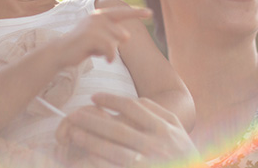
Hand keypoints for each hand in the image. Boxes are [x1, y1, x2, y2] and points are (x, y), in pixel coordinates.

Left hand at [55, 93, 198, 166]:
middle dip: (93, 121)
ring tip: (74, 134)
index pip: (133, 107)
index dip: (110, 100)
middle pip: (118, 129)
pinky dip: (100, 162)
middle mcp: (158, 145)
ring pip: (114, 151)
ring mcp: (150, 162)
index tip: (94, 97)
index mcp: (165, 128)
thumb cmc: (183, 154)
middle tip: (74, 115)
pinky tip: (86, 158)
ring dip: (91, 142)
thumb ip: (158, 113)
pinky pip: (116, 167)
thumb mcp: (177, 130)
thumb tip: (132, 100)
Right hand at [59, 6, 150, 65]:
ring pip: (116, 42)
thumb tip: (127, 36)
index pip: (121, 12)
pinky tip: (104, 60)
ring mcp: (93, 25)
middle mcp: (97, 17)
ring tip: (99, 54)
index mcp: (99, 15)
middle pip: (122, 34)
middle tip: (101, 50)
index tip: (150, 13)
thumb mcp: (98, 37)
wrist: (60, 52)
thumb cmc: (81, 46)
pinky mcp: (90, 36)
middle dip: (116, 46)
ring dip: (110, 52)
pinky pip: (110, 49)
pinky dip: (109, 57)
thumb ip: (112, 34)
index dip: (136, 12)